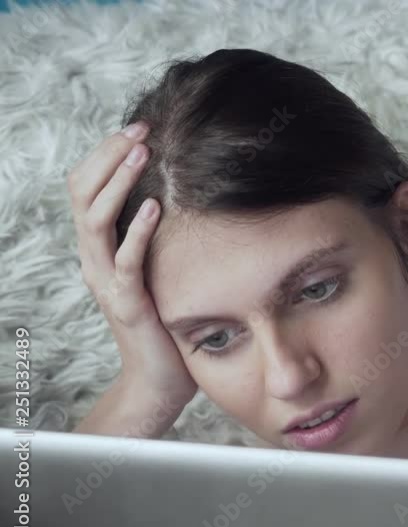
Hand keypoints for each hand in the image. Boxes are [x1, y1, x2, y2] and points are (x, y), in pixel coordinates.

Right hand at [67, 121, 197, 407]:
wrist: (161, 378)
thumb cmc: (169, 318)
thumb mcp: (161, 265)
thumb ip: (159, 232)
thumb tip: (184, 186)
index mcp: (100, 247)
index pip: (86, 187)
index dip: (105, 153)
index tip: (138, 126)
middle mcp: (95, 260)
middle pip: (81, 194)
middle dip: (108, 156)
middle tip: (139, 128)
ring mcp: (107, 282)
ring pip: (94, 222)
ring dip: (118, 183)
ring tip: (142, 155)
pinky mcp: (129, 304)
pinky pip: (125, 264)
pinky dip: (137, 233)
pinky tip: (157, 208)